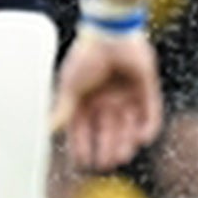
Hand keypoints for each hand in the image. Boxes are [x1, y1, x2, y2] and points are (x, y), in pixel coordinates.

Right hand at [51, 30, 162, 172]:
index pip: (82, 130)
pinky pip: (150, 113)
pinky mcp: (146, 89)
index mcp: (86, 100)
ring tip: (122, 156)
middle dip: (106, 148)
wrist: (112, 33)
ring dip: (126, 142)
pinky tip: (142, 139)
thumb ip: (63, 109)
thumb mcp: (71, 86)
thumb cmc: (87, 57)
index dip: (82, 146)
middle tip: (106, 164)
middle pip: (107, 131)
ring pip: (128, 127)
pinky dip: (148, 127)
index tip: (82, 163)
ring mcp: (127, 95)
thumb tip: (47, 129)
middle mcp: (106, 100)